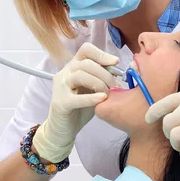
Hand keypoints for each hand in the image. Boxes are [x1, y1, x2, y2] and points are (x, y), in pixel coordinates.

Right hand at [33, 43, 119, 162]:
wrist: (63, 130)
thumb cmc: (80, 109)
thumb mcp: (93, 90)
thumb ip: (101, 79)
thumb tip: (119, 72)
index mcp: (73, 67)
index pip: (85, 50)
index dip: (101, 54)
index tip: (115, 63)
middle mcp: (65, 73)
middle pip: (86, 63)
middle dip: (105, 74)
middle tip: (114, 86)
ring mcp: (60, 88)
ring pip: (80, 75)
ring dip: (99, 83)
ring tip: (107, 94)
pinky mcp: (60, 103)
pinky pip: (76, 98)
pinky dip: (91, 98)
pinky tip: (101, 99)